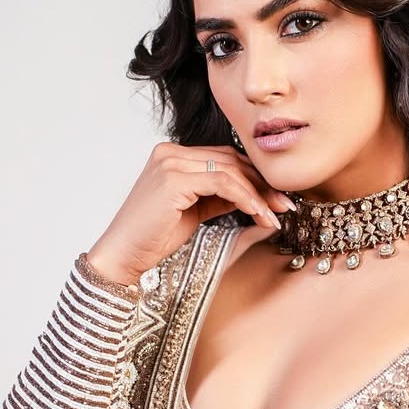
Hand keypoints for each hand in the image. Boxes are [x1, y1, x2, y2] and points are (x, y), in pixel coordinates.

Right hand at [85, 141, 297, 284]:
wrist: (122, 256)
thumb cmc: (152, 240)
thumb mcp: (194, 213)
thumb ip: (218, 199)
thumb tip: (255, 197)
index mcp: (172, 156)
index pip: (224, 158)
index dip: (254, 177)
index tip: (278, 199)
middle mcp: (169, 152)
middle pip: (230, 160)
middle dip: (263, 183)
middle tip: (286, 205)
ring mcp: (170, 162)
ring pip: (230, 170)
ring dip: (259, 194)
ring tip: (276, 216)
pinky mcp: (174, 178)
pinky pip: (223, 183)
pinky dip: (247, 199)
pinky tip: (260, 216)